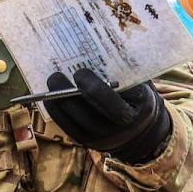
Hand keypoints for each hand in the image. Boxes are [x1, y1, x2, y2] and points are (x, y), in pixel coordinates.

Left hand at [43, 68, 171, 163]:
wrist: (143, 127)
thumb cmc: (137, 95)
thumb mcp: (139, 84)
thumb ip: (123, 72)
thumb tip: (95, 48)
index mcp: (138, 112)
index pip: (113, 105)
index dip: (94, 89)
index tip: (79, 72)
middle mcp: (121, 130)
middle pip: (91, 116)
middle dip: (70, 96)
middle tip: (55, 76)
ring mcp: (105, 139)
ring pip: (78, 123)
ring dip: (59, 103)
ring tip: (51, 83)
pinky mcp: (90, 143)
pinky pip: (69, 129)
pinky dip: (57, 113)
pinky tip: (49, 98)